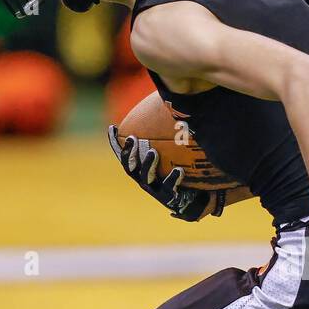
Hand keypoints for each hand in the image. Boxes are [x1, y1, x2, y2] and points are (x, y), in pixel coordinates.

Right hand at [107, 126, 222, 221]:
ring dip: (147, 164)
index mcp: (141, 169)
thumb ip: (169, 138)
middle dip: (128, 152)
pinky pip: (169, 188)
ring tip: (152, 152)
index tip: (112, 127)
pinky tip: (179, 170)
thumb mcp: (174, 155)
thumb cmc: (182, 172)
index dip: (115, 143)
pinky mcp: (169, 198)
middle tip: (131, 137)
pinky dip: (173, 179)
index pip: (124, 155)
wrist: (196, 198)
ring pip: (146, 177)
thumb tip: (170, 110)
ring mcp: (156, 190)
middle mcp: (144, 179)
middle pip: (129, 166)